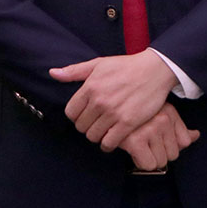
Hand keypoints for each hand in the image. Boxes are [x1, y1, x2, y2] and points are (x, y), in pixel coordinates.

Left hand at [49, 49, 178, 150]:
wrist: (154, 70)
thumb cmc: (126, 66)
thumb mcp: (98, 64)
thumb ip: (74, 71)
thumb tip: (52, 73)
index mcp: (90, 87)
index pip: (70, 113)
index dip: (76, 115)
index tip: (85, 114)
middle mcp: (99, 101)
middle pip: (81, 126)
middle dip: (87, 125)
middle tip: (96, 122)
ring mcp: (113, 113)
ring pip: (93, 136)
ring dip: (97, 135)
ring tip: (105, 129)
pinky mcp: (128, 123)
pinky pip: (109, 143)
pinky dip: (108, 143)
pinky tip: (113, 137)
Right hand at [120, 103, 199, 170]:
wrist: (108, 109)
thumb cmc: (135, 114)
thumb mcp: (160, 114)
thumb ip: (179, 128)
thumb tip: (196, 135)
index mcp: (169, 112)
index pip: (184, 142)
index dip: (169, 144)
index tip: (156, 137)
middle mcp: (162, 119)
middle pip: (173, 155)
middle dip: (158, 152)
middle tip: (144, 140)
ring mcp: (150, 129)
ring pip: (161, 162)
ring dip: (148, 157)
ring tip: (137, 142)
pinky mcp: (135, 141)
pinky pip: (148, 165)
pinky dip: (138, 161)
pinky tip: (131, 149)